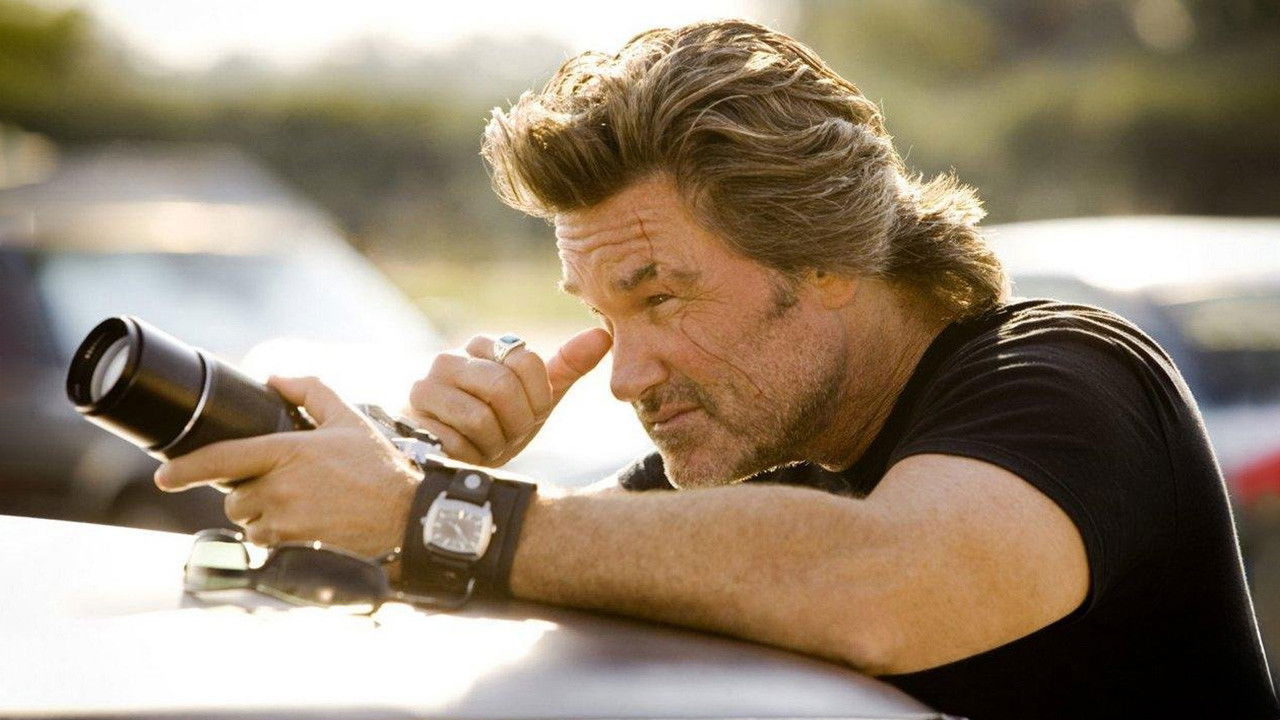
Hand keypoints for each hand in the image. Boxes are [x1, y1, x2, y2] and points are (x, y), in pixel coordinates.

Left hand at [153, 375, 420, 556]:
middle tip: (276, 484)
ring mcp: (285, 518)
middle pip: (232, 495)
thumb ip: (311, 392)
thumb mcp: (348, 419)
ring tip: (293, 503)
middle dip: (245, 490)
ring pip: (245, 519)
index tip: (164, 476)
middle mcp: (281, 486)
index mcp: (289, 450)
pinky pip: (261, 540)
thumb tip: (276, 378)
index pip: (223, 459)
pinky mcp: (294, 542)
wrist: (404, 514)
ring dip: (257, 513)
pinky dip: (271, 533)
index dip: (186, 469)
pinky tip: (300, 521)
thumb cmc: (378, 466)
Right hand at [403, 327, 611, 465]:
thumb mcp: (538, 400)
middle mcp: (449, 358)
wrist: (457, 466)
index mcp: (484, 347)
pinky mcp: (411, 418)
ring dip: (493, 442)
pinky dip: (471, 455)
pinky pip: (456, 440)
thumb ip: (568, 367)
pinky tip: (463, 453)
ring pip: (479, 415)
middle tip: (506, 435)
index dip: (538, 399)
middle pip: (503, 386)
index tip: (529, 416)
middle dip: (516, 423)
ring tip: (484, 444)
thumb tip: (602, 335)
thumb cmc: (500, 428)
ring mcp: (425, 386)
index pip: (527, 361)